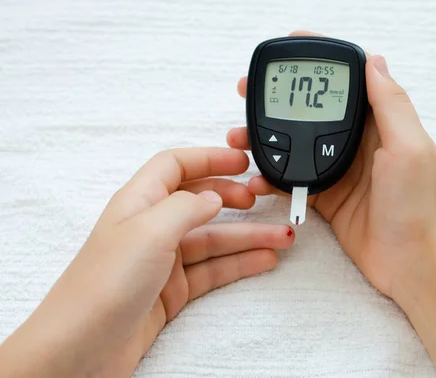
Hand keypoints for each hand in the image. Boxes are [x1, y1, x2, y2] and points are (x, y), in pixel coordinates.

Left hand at [0, 148, 294, 377]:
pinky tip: (263, 260)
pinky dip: (240, 264)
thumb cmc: (103, 286)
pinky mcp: (171, 291)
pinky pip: (213, 270)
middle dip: (234, 198)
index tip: (242, 161)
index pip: (176, 165)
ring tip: (282, 236)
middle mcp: (151, 227)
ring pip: (214, 240)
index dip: (209, 158)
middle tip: (263, 198)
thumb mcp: (149, 231)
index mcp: (138, 202)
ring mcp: (162, 260)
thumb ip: (186, 206)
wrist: (81, 350)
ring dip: (249, 237)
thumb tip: (214, 195)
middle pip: (201, 202)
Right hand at [228, 31, 435, 301]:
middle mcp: (359, 141)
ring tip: (238, 137)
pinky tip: (255, 178)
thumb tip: (373, 60)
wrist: (413, 265)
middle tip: (249, 92)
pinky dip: (272, 177)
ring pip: (296, 143)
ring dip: (266, 137)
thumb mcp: (409, 148)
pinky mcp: (327, 196)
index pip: (348, 81)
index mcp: (381, 123)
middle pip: (313, 109)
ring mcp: (340, 169)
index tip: (291, 46)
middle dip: (280, 98)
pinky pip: (293, 178)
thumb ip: (390, 104)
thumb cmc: (418, 206)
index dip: (320, 62)